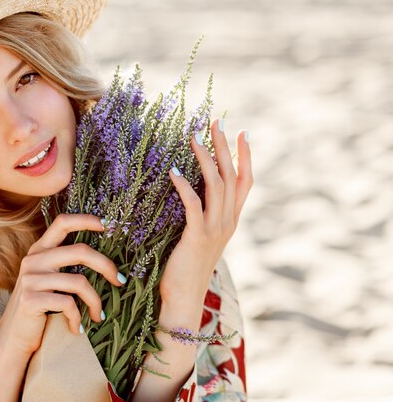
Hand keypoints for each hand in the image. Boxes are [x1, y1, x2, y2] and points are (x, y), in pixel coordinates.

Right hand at [0, 214, 125, 357]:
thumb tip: (105, 259)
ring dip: (95, 302)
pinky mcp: (30, 299)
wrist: (13, 339)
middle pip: (81, 251)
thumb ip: (64, 264)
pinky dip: (78, 318)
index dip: (86, 220)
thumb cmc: (39, 309)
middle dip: (106, 266)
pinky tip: (77, 328)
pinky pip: (68, 304)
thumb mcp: (48, 281)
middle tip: (120, 281)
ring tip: (98, 315)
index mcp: (39, 250)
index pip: (62, 222)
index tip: (108, 224)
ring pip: (79, 282)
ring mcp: (30, 279)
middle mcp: (33, 260)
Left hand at [160, 118, 252, 303]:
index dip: (246, 156)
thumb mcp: (202, 237)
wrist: (184, 298)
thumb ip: (204, 215)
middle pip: (231, 176)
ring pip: (215, 185)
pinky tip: (173, 171)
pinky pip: (194, 206)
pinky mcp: (197, 237)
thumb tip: (195, 190)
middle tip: (218, 121)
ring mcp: (215, 229)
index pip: (245, 182)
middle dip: (225, 147)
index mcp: (232, 220)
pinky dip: (184, 186)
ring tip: (194, 138)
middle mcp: (228, 222)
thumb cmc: (186, 267)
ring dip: (205, 158)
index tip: (242, 132)